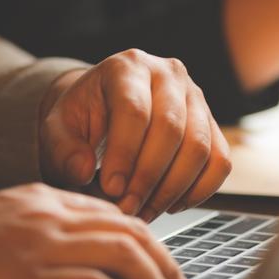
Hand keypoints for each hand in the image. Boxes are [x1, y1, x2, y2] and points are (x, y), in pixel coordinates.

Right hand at [0, 183, 191, 278]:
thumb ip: (40, 227)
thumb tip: (77, 253)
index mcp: (42, 198)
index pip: (113, 212)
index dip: (146, 238)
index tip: (161, 260)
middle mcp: (50, 215)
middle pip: (130, 230)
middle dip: (164, 261)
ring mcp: (41, 245)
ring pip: (124, 255)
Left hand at [40, 49, 231, 221]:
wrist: (105, 108)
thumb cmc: (81, 119)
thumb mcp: (57, 129)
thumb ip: (62, 149)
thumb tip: (84, 170)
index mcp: (128, 67)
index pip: (134, 110)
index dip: (125, 154)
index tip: (111, 189)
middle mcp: (169, 74)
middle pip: (172, 128)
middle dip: (149, 177)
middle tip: (128, 208)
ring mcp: (196, 96)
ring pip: (200, 147)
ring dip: (174, 188)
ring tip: (145, 210)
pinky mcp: (212, 122)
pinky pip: (220, 160)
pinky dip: (200, 190)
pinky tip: (171, 203)